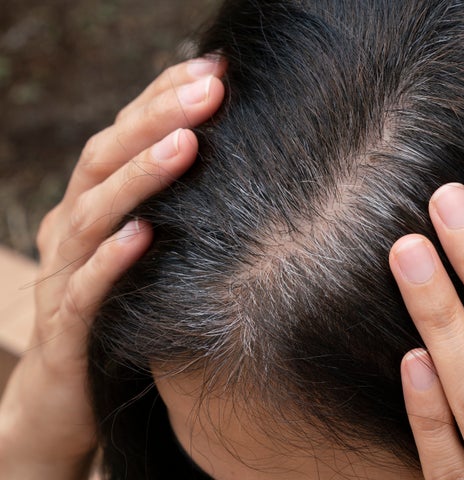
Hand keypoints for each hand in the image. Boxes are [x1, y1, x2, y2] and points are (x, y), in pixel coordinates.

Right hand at [0, 57, 224, 478]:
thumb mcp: (140, 251)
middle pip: (105, 160)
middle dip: (156, 118)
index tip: (216, 68)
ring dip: (139, 177)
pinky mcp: (66, 330)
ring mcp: (63, 277)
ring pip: (92, 216)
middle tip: (210, 88)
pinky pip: (84, 291)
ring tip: (186, 143)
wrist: (64, 398)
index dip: (161, 97)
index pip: (123, 136)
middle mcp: (72, 230)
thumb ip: (167, 208)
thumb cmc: (116, 312)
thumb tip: (227, 161)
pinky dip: (112, 261)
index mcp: (91, 205)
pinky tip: (144, 236)